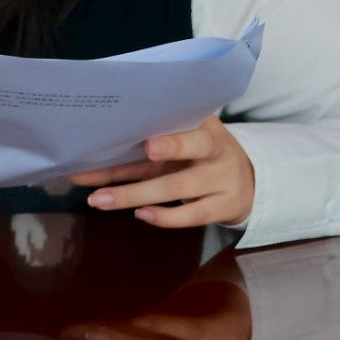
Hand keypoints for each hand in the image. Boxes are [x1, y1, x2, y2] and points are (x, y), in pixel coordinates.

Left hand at [69, 115, 253, 226]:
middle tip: (143, 149)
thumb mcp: (182, 141)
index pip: (190, 122)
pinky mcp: (223, 208)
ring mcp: (223, 181)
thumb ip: (147, 141)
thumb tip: (94, 142)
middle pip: (193, 148)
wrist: (245, 181)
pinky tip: (139, 214)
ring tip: (99, 200)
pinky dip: (164, 217)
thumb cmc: (198, 154)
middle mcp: (217, 150)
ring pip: (178, 188)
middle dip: (168, 150)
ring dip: (134, 194)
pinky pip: (192, 216)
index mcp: (206, 125)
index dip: (171, 132)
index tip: (148, 139)